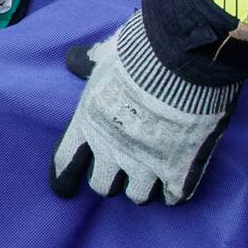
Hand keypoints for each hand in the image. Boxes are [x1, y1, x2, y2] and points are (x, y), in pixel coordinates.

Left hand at [49, 13, 237, 203]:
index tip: (64, 189)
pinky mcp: (180, 169)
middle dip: (110, 179)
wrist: (183, 57)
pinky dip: (176, 190)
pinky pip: (175, 196)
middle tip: (121, 170)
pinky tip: (178, 181)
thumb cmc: (140, 50)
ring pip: (138, 196)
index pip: (65, 162)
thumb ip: (90, 62)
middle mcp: (112, 149)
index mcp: (88, 123)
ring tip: (152, 176)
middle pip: (102, 186)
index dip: (64, 178)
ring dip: (143, 186)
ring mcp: (147, 163)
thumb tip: (73, 58)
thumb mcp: (107, 55)